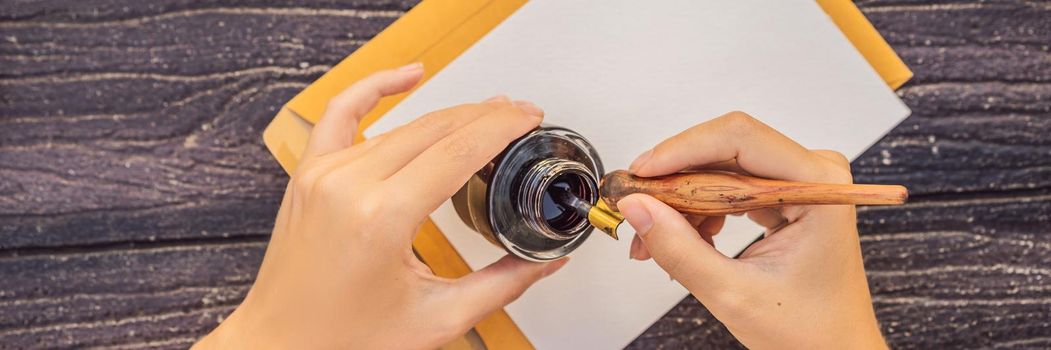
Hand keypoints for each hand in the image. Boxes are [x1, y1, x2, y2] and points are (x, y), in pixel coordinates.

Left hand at [194, 63, 567, 348]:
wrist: (279, 345)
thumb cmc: (343, 340)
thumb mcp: (436, 318)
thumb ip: (501, 285)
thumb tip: (544, 260)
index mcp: (382, 218)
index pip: (458, 151)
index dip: (502, 127)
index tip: (529, 117)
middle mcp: (349, 186)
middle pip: (435, 129)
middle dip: (485, 116)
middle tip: (520, 115)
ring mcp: (324, 174)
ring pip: (401, 124)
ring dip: (449, 112)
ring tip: (484, 111)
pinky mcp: (309, 173)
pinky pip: (342, 113)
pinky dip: (375, 87)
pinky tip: (407, 76)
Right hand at [618, 111, 884, 348]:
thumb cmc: (811, 331)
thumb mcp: (733, 293)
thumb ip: (679, 248)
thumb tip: (638, 207)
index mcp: (819, 187)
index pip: (739, 139)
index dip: (682, 150)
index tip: (642, 174)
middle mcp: (813, 174)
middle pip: (725, 149)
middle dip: (674, 179)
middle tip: (636, 204)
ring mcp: (798, 183)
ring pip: (719, 167)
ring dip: (680, 198)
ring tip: (653, 236)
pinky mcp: (783, 196)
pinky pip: (727, 186)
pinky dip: (696, 209)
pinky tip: (680, 236)